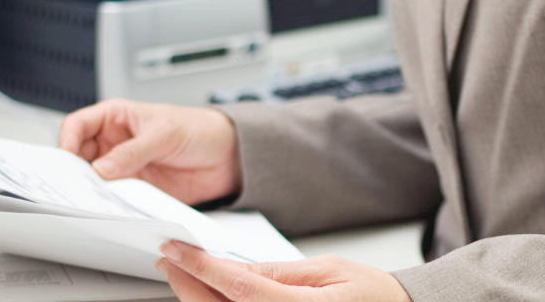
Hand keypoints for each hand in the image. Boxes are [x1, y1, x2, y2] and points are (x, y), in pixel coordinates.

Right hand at [59, 99, 240, 204]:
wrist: (227, 155)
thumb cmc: (198, 129)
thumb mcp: (164, 133)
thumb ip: (133, 151)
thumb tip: (102, 168)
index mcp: (116, 117)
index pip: (78, 125)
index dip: (67, 140)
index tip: (67, 158)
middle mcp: (115, 143)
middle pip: (79, 156)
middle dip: (73, 169)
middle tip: (74, 184)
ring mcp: (124, 167)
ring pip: (93, 180)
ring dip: (90, 189)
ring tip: (92, 198)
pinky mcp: (135, 188)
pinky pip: (114, 197)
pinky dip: (109, 203)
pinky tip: (111, 207)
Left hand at [155, 241, 412, 301]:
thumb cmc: (375, 298)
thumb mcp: (330, 270)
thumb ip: (281, 272)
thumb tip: (236, 268)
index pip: (237, 286)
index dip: (200, 266)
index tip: (175, 248)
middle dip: (187, 285)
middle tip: (169, 259)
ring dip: (197, 301)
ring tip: (181, 276)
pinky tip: (208, 298)